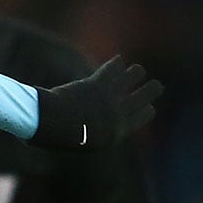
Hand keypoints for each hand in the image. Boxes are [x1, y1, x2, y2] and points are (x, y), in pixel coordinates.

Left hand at [31, 56, 161, 148]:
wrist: (47, 124)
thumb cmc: (56, 136)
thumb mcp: (78, 141)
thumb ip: (92, 132)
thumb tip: (89, 129)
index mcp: (115, 133)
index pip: (143, 117)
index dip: (146, 110)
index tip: (149, 106)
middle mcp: (117, 114)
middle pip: (145, 95)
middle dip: (151, 90)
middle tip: (155, 86)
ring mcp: (108, 97)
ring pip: (134, 75)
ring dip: (135, 72)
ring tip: (137, 71)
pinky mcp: (96, 83)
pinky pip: (113, 68)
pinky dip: (116, 64)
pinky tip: (118, 60)